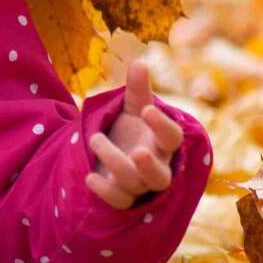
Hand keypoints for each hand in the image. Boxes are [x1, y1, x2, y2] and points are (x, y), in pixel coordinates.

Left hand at [84, 61, 184, 208]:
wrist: (112, 151)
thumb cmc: (129, 128)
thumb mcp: (131, 108)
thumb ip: (137, 89)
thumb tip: (140, 61)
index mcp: (162, 143)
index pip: (173, 139)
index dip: (163, 126)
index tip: (148, 110)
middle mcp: (156, 167)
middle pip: (161, 177)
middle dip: (149, 166)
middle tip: (137, 150)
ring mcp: (138, 185)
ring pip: (136, 185)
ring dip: (116, 164)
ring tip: (95, 138)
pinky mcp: (122, 196)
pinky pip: (119, 201)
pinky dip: (105, 191)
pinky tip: (89, 177)